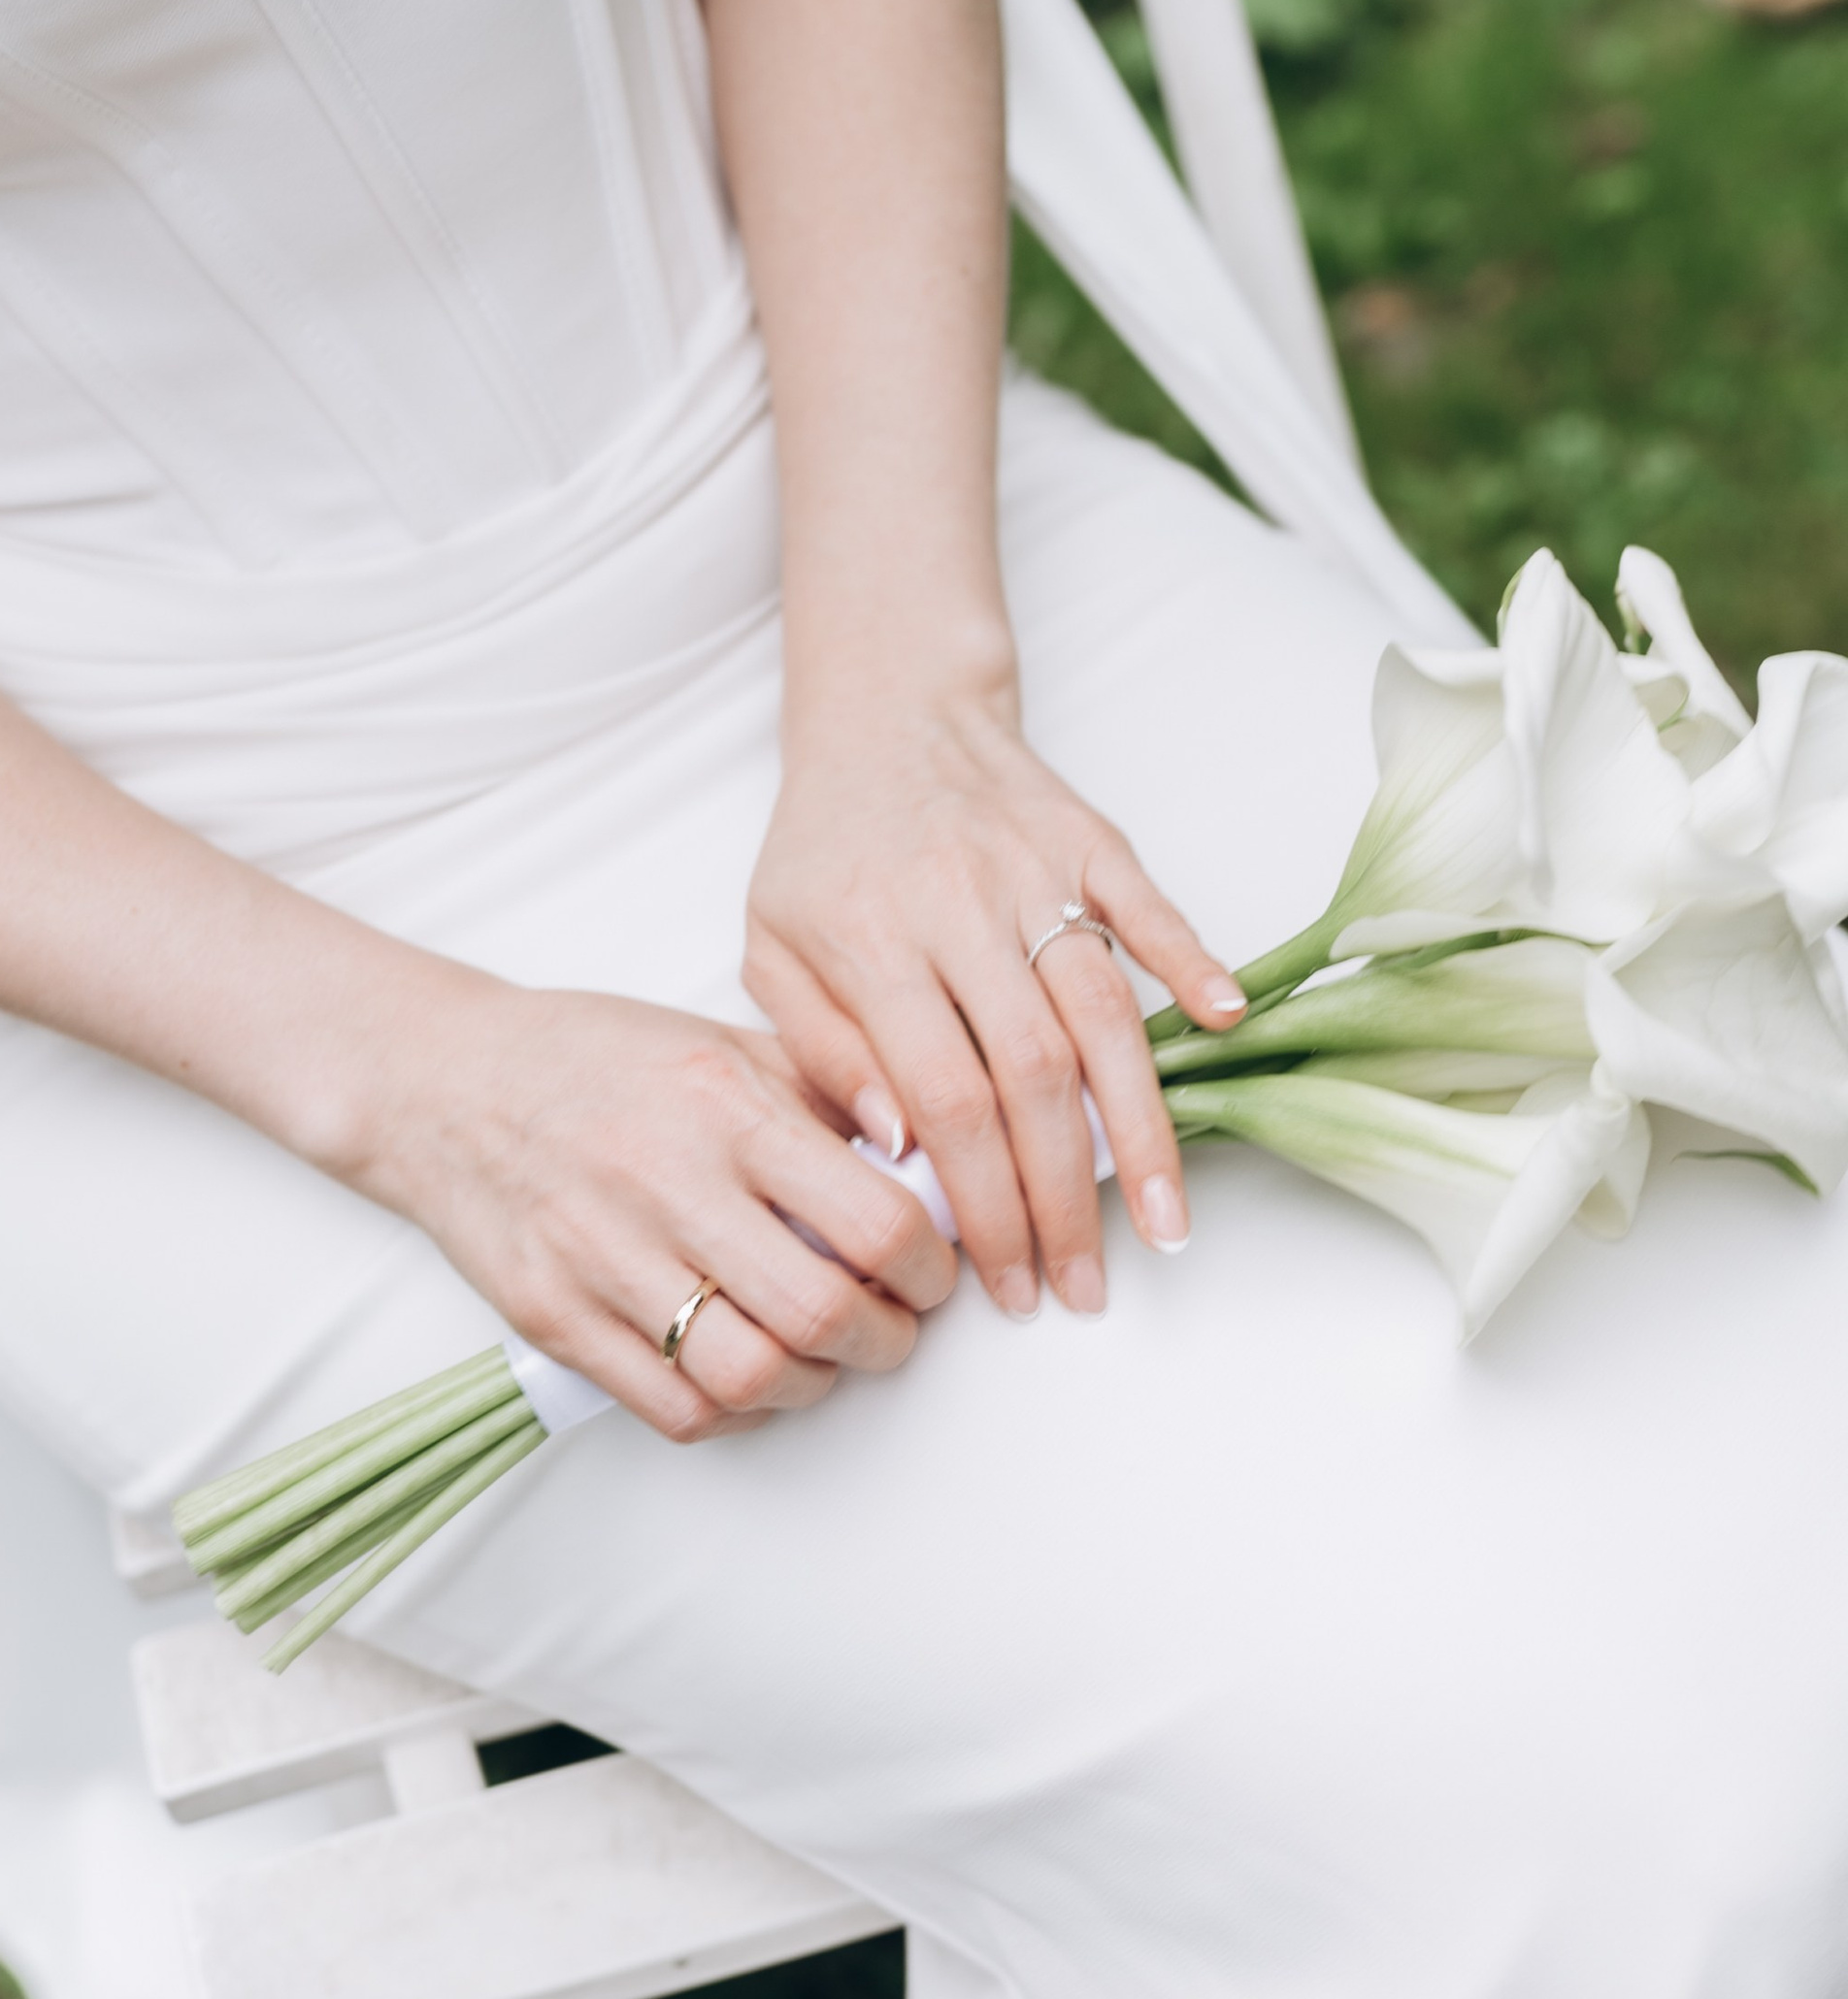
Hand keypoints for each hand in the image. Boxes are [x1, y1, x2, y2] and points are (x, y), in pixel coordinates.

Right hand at [357, 981, 958, 1442]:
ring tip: (821, 1358)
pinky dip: (733, 1412)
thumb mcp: (722, 1042)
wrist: (441, 1084)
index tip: (929, 1271)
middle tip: (891, 1326)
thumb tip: (930, 1154)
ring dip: (813, 1385)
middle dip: (885, 1339)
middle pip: (820, 1312)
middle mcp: (666, 1183)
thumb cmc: (595, 1060)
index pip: (873, 1218)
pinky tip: (746, 1377)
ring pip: (750, 1375)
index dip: (928, 1268)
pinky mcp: (556, 1317)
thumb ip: (829, 1090)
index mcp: (724, 1107)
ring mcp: (604, 1258)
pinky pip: (673, 1408)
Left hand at [745, 676, 1245, 1313]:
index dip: (982, 1200)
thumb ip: (820, 1046)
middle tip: (1085, 1285)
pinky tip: (1227, 1028)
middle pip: (1030, 1074)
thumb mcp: (771, 946)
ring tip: (1166, 1222)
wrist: (887, 713)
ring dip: (1140, 1126)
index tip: (1006, 1280)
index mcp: (869, 943)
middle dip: (1063, 1197)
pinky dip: (1191, 962)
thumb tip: (893, 1143)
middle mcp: (957, 906)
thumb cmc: (826, 850)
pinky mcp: (1089, 839)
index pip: (941, 1098)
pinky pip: (1148, 906)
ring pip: (1102, 1011)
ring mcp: (1033, 870)